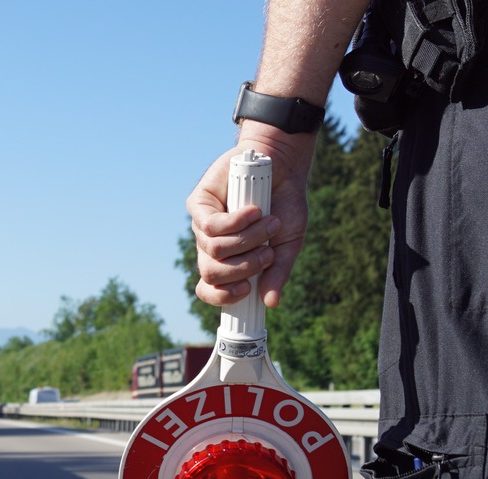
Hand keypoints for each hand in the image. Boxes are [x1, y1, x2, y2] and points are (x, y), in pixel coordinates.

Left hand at [186, 133, 312, 308]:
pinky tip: (254, 211)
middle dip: (244, 267)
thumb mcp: (288, 243)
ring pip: (215, 249)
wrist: (282, 167)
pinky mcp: (199, 204)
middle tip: (268, 252)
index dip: (222, 297)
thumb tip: (270, 303)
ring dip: (248, 240)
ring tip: (270, 223)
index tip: (247, 291)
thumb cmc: (284, 206)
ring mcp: (202, 225)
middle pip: (210, 273)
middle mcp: (211, 246)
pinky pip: (211, 226)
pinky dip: (237, 222)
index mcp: (227, 261)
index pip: (209, 289)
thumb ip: (278, 272)